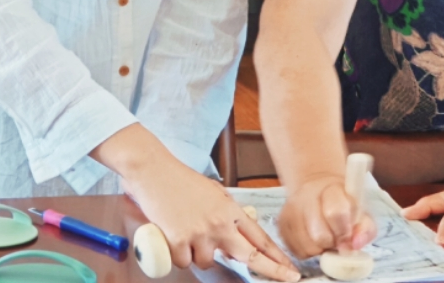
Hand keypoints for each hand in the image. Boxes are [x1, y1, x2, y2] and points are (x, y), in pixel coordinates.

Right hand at [94, 124, 299, 280]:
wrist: (153, 170)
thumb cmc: (179, 180)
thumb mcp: (213, 194)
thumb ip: (226, 216)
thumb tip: (235, 238)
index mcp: (230, 210)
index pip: (259, 238)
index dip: (277, 256)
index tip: (290, 268)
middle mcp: (219, 223)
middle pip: (250, 255)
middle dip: (270, 269)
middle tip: (286, 278)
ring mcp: (199, 232)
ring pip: (206, 262)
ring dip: (197, 255)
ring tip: (186, 233)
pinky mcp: (178, 240)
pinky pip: (183, 261)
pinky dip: (178, 254)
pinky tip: (172, 235)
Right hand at [278, 175, 377, 258]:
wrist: (319, 192)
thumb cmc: (345, 207)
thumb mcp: (362, 214)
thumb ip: (365, 230)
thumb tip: (354, 246)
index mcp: (332, 188)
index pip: (336, 212)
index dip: (344, 231)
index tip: (348, 238)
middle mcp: (306, 195)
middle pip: (319, 234)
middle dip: (331, 243)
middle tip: (336, 239)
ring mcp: (290, 209)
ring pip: (306, 245)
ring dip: (319, 249)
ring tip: (325, 239)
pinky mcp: (281, 222)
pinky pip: (295, 250)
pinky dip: (307, 252)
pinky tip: (313, 241)